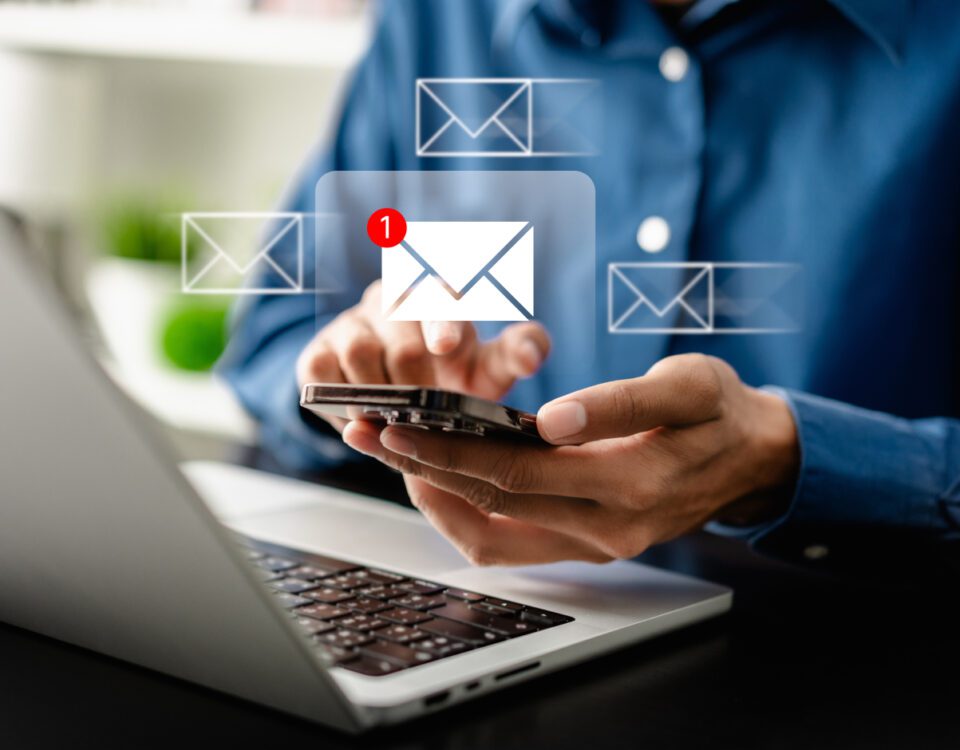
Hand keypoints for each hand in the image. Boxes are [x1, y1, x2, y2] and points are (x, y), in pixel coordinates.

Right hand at [296, 280, 549, 431]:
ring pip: (360, 353)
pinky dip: (343, 400)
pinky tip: (363, 418)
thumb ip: (519, 352)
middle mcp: (391, 299)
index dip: (444, 323)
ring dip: (383, 396)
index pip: (441, 298)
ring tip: (399, 422)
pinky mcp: (317, 350)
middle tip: (429, 415)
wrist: (404, 398)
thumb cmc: (455, 375)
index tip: (446, 349)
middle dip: (419, 387)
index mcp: (438, 295)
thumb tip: (532, 356)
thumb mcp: (491, 367)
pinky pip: (322, 371)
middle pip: (402, 341)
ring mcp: (351, 323)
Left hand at [342, 354, 799, 564]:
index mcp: (632, 484)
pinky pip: (514, 547)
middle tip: (372, 434)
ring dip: (437, 495)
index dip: (452, 449)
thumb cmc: (719, 410)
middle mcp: (609, 528)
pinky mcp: (589, 545)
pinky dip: (469, 519)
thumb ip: (621, 403)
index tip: (400, 425)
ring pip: (496, 532)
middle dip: (426, 467)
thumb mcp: (687, 385)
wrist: (755, 457)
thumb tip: (555, 420)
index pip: (519, 471)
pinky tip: (439, 486)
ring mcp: (597, 544)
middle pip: (495, 502)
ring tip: (394, 458)